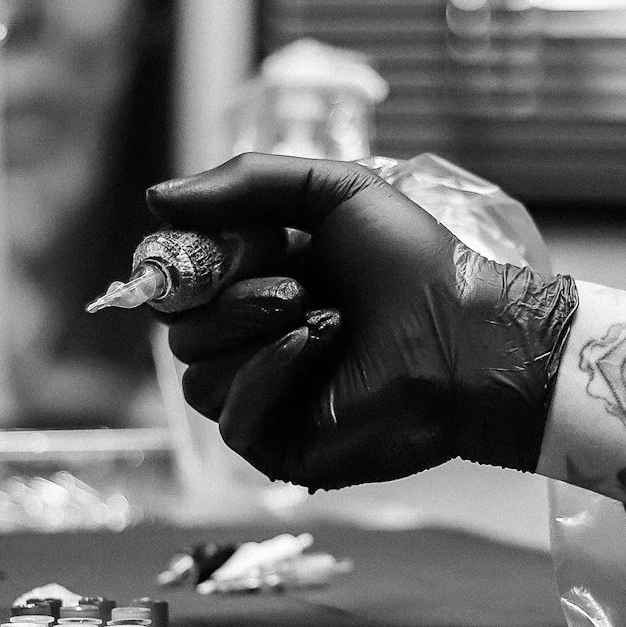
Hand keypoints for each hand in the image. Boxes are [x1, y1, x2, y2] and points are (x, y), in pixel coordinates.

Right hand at [146, 154, 577, 488]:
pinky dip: (266, 374)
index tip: (207, 247)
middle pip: (178, 328)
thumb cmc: (415, 265)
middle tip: (299, 286)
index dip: (179, 264)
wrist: (471, 336)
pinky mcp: (277, 443)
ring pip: (195, 374)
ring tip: (329, 320)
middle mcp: (251, 340)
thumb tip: (154, 199)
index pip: (176, 282)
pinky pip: (230, 415)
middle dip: (231, 300)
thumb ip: (245, 182)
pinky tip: (316, 349)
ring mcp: (262, 395)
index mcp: (254, 282)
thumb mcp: (333, 191)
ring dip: (255, 336)